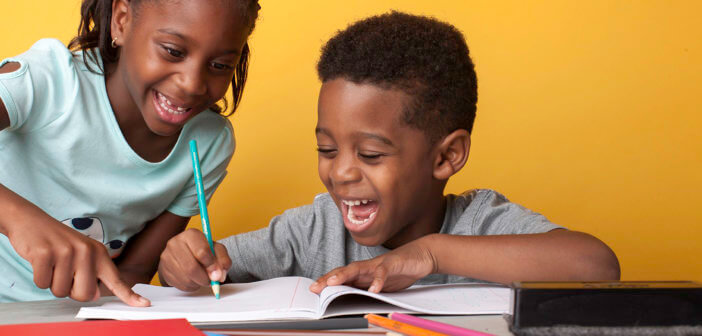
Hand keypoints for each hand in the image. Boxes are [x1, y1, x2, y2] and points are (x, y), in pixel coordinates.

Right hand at [4, 208, 148, 306]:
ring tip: (52, 263)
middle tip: (64, 272)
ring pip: (60, 291)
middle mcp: (86, 252)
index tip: (144, 305)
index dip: (129, 295)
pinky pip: (42, 284)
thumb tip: (95, 295)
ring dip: (52, 283)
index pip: (116, 279)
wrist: (30, 220)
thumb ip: (91, 274)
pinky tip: (40, 260)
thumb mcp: (81, 253)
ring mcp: (66, 252)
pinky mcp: (45, 254)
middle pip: (85, 295)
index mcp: (98, 253)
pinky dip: (38, 278)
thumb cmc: (57, 242)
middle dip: (71, 291)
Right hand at [158, 228, 230, 290]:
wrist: (184, 254)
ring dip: (199, 283)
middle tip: (211, 281)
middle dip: (205, 278)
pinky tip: (194, 280)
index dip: (212, 265)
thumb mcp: (217, 250)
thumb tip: (219, 275)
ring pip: (186, 279)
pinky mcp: (164, 270)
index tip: (217, 273)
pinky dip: (191, 286)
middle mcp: (175, 243)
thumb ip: (223, 260)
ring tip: (203, 278)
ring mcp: (167, 257)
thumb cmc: (203, 251)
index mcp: (191, 234)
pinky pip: (181, 285)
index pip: (202, 251)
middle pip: (191, 268)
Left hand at [309, 237, 436, 293]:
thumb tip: (355, 302)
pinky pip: (383, 272)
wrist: (421, 254)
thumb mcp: (382, 284)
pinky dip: (378, 281)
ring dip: (344, 276)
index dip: (327, 282)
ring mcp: (379, 264)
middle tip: (315, 287)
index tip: (313, 290)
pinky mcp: (393, 264)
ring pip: (358, 269)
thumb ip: (369, 290)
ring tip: (332, 283)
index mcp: (364, 272)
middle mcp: (368, 267)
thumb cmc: (400, 269)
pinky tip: (374, 289)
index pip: (342, 277)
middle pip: (344, 271)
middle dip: (328, 279)